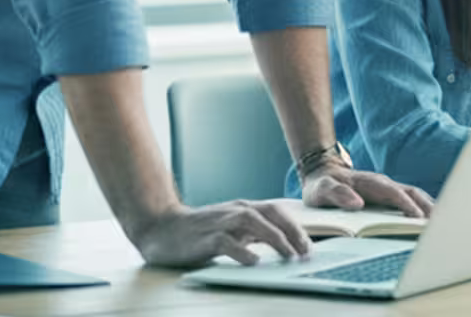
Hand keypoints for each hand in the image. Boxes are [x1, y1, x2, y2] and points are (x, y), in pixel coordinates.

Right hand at [130, 199, 311, 267]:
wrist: (161, 228)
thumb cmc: (200, 232)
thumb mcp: (232, 230)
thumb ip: (253, 234)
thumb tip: (282, 245)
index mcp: (244, 208)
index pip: (278, 212)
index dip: (296, 227)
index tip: (309, 246)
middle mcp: (236, 211)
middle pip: (272, 215)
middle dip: (293, 232)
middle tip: (306, 253)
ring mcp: (221, 222)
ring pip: (254, 224)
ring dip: (275, 239)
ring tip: (289, 256)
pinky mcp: (206, 237)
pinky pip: (227, 243)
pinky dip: (243, 251)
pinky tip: (254, 262)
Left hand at [303, 165, 434, 217]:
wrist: (321, 173)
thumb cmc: (322, 184)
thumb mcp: (322, 189)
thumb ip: (337, 194)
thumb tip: (358, 204)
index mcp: (370, 183)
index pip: (394, 193)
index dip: (407, 205)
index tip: (418, 218)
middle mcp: (383, 185)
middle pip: (412, 193)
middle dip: (427, 206)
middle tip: (441, 223)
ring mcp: (387, 190)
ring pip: (415, 196)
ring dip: (429, 208)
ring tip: (442, 224)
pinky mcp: (388, 197)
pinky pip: (410, 202)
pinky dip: (423, 209)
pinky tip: (430, 221)